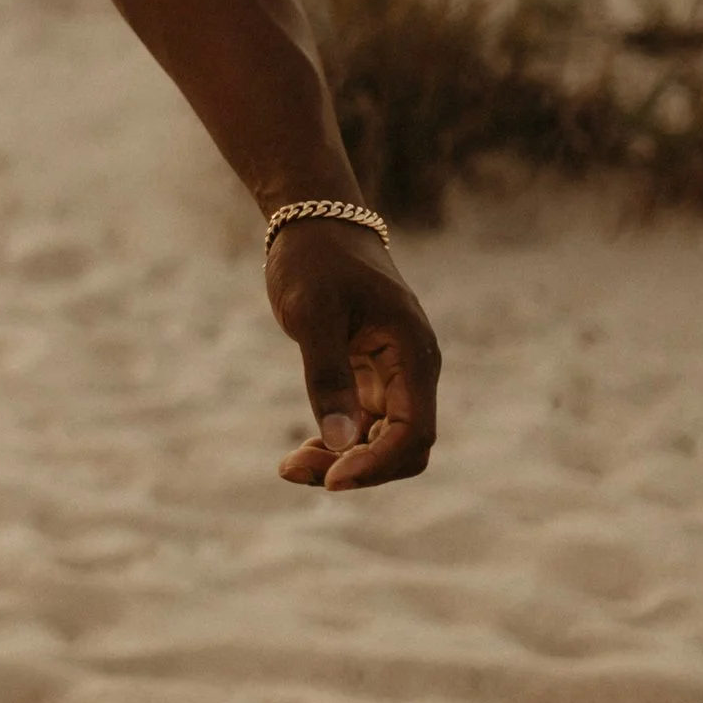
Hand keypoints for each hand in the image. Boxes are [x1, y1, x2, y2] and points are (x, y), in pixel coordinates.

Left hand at [267, 221, 439, 489]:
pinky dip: (338, 443)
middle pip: (403, 447)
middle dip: (359, 469)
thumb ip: (327, 377)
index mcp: (413, 354)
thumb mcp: (312, 315)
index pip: (413, 432)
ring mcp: (394, 375)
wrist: (315, 224)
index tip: (330, 479)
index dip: (376, 464)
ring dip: (342, 461)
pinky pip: (365, 427)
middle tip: (297, 470)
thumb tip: (339, 443)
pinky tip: (302, 450)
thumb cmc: (315, 261)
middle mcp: (413, 370)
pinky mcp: (371, 376)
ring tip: (289, 466)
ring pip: (382, 441)